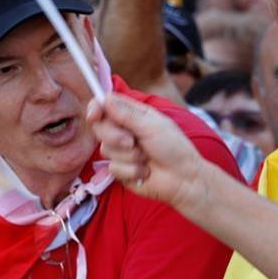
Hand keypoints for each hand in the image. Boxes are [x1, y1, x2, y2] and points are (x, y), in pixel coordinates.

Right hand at [86, 93, 205, 207]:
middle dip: (114, 135)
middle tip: (132, 141)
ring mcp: (121, 152)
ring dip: (129, 155)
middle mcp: (124, 131)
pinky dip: (132, 170)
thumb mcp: (152, 126)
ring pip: (106, 149)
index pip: (106, 106)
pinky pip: (113, 168)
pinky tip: (145, 172)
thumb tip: (106, 98)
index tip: (94, 114)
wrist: (183, 179)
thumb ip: (127, 114)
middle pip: (100, 127)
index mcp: (134, 115)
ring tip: (146, 158)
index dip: (96, 108)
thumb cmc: (174, 148)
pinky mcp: (121, 171)